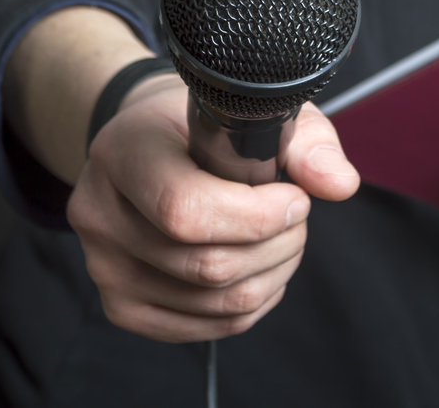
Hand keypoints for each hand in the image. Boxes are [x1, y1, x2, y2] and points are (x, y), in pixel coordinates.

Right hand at [67, 87, 359, 341]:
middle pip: (207, 265)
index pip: (185, 210)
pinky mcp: (122, 307)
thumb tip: (339, 184)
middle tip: (297, 215)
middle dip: (278, 244)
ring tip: (285, 237)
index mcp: (123, 153)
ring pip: (215, 302)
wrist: (148, 144)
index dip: (257, 216)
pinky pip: (206, 328)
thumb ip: (305, 142)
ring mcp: (104, 268)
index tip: (295, 197)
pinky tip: (262, 267)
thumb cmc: (204, 126)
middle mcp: (99, 214)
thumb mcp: (255, 110)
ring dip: (273, 274)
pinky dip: (252, 304)